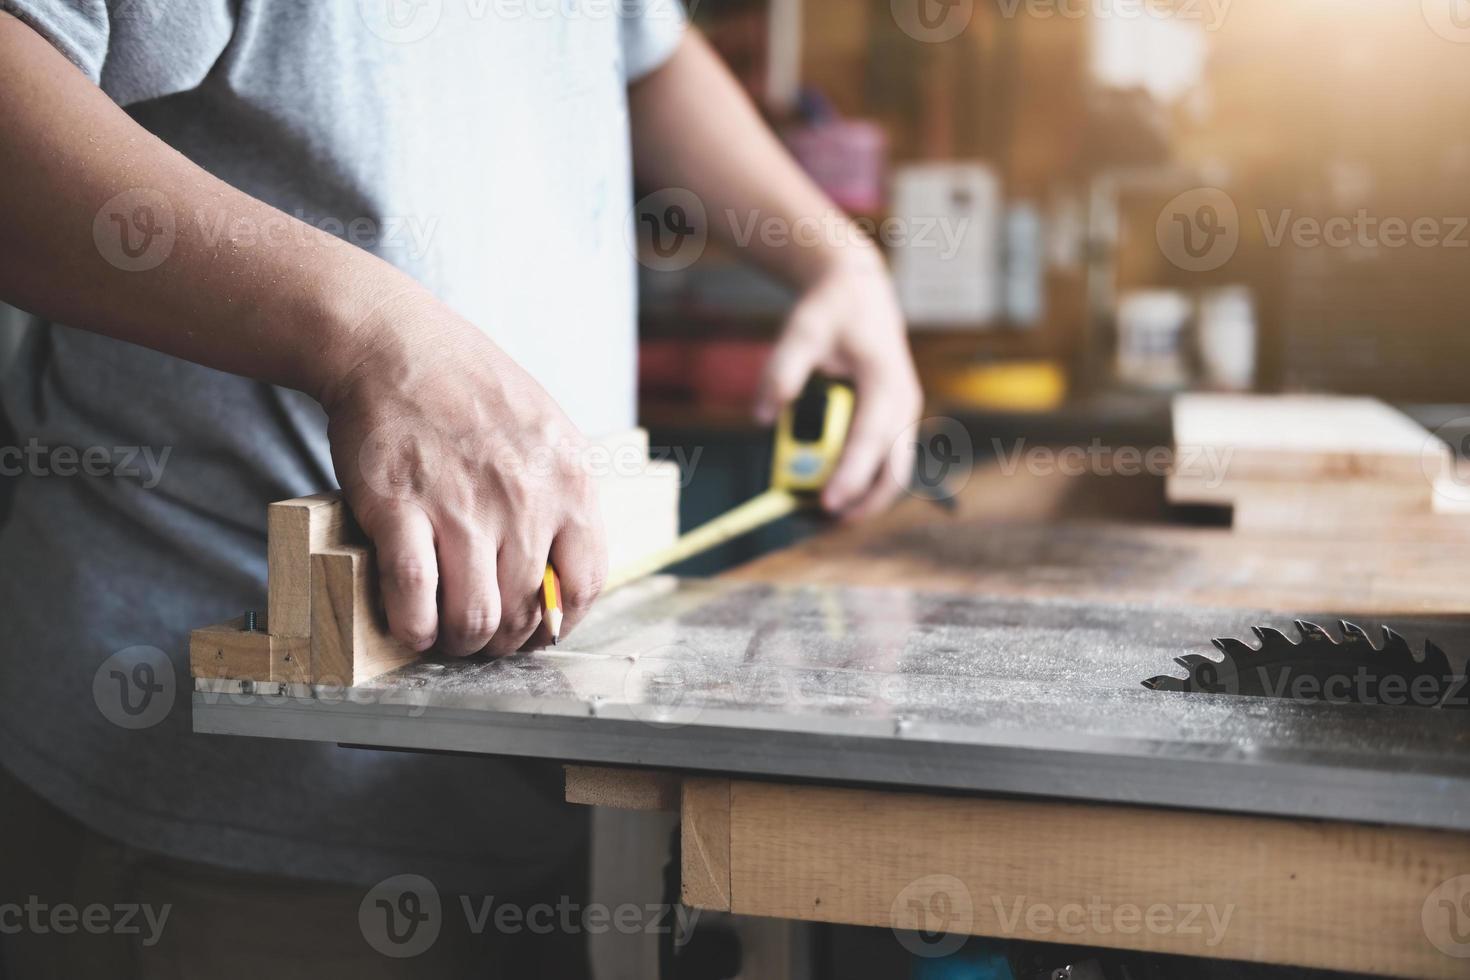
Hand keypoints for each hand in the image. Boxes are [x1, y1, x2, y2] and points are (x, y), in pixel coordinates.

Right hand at [321, 290, 606, 655]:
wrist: (395, 345)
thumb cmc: (471, 390)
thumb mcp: (549, 433)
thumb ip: (563, 498)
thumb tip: (565, 575)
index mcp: (570, 481)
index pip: (585, 584)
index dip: (559, 622)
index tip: (538, 629)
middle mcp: (525, 499)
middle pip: (525, 613)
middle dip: (503, 641)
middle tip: (482, 636)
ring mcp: (462, 506)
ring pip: (473, 619)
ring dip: (459, 644)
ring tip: (446, 635)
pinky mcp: (400, 509)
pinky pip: (414, 597)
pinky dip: (413, 627)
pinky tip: (411, 626)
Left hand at [754, 255, 922, 520]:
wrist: (859, 292)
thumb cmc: (832, 311)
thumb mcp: (800, 331)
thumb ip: (781, 373)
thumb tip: (762, 417)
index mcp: (885, 382)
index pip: (870, 440)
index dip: (850, 475)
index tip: (828, 503)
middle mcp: (903, 403)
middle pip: (894, 470)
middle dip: (864, 501)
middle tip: (824, 521)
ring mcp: (903, 414)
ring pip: (893, 472)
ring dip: (863, 496)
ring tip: (822, 511)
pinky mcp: (894, 420)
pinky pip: (884, 461)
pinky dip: (862, 479)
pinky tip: (831, 489)